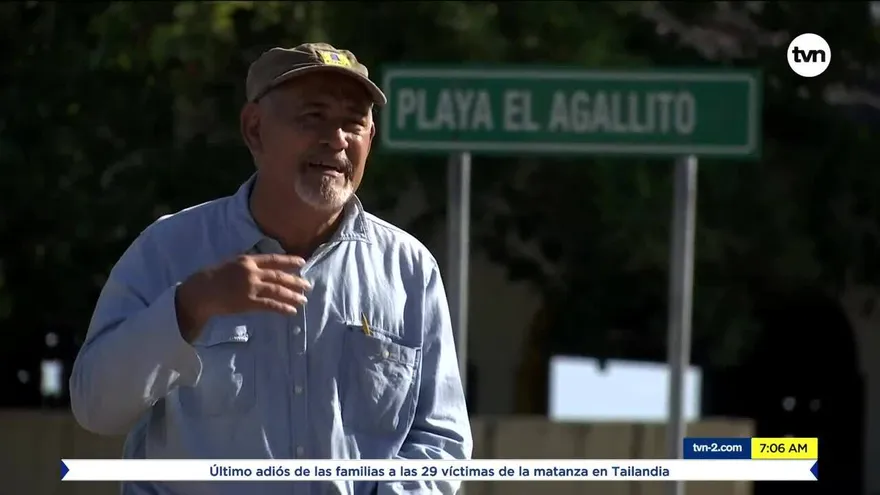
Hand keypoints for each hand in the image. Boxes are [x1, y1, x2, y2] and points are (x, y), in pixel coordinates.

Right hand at [176, 254, 309, 341]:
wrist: (200, 291)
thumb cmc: (213, 277)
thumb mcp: (231, 263)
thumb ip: (248, 264)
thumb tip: (263, 266)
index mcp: (247, 260)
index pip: (273, 259)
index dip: (289, 260)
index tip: (302, 262)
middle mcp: (251, 272)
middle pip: (279, 276)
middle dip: (295, 281)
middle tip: (308, 285)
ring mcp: (250, 287)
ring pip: (277, 290)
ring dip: (293, 295)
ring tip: (303, 300)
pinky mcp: (248, 302)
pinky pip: (270, 305)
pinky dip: (283, 308)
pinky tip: (292, 311)